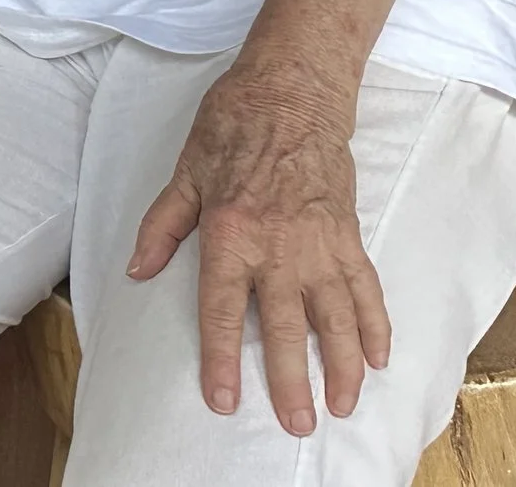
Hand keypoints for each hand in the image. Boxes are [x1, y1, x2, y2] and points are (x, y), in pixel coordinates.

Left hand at [129, 59, 386, 435]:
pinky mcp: (348, 234)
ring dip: (341, 366)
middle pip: (282, 328)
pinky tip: (378, 358)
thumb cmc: (231, 127)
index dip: (220, 360)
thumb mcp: (185, 174)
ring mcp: (319, 243)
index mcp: (230, 233)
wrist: (291, 92)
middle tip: (297, 423)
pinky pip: (366, 289)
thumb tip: (138, 271)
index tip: (224, 400)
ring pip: (334, 319)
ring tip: (341, 405)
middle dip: (289, 381)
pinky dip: (375, 325)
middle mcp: (277, 247)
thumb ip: (162, 227)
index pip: (221, 310)